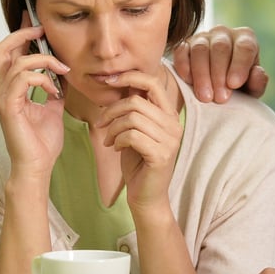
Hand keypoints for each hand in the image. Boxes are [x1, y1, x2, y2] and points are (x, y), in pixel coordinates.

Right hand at [0, 25, 68, 175]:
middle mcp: (2, 90)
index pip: (10, 53)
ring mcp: (3, 98)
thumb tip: (64, 71)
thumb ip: (55, 88)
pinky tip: (54, 90)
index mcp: (11, 88)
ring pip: (17, 62)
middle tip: (43, 31)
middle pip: (2, 49)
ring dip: (44, 60)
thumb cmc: (42, 142)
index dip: (21, 34)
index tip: (36, 21)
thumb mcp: (54, 108)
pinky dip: (42, 78)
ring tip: (62, 70)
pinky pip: (23, 79)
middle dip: (23, 34)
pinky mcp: (9, 107)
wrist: (37, 167)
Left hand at [96, 68, 181, 211]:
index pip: (152, 82)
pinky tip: (117, 148)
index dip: (129, 77)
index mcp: (169, 115)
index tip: (108, 81)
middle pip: (135, 101)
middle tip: (101, 124)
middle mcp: (173, 124)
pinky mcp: (161, 154)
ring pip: (132, 117)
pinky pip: (132, 135)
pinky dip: (118, 140)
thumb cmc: (138, 162)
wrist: (146, 196)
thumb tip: (116, 83)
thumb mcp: (134, 130)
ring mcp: (170, 140)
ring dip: (113, 128)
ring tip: (109, 140)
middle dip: (111, 111)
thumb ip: (132, 109)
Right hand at [171, 25, 267, 102]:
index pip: (245, 47)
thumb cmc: (237, 87)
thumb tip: (257, 73)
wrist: (215, 88)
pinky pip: (181, 51)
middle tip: (220, 98)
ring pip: (200, 49)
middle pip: (221, 47)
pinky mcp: (184, 45)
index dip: (239, 65)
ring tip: (205, 97)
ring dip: (202, 74)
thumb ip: (257, 82)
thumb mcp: (251, 88)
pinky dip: (183, 66)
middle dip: (219, 74)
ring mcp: (202, 37)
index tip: (234, 84)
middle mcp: (223, 33)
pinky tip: (188, 81)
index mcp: (245, 38)